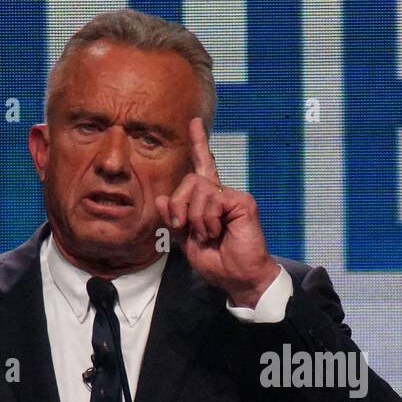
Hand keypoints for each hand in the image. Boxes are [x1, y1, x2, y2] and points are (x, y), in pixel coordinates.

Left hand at [154, 117, 279, 307]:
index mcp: (209, 202)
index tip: (195, 123)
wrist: (239, 278)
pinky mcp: (242, 202)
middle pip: (189, 179)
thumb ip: (174, 221)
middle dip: (178, 205)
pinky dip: (208, 220)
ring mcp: (232, 197)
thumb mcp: (188, 242)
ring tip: (209, 235)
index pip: (203, 167)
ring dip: (195, 219)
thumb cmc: (218, 263)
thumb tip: (160, 199)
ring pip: (198, 189)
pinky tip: (217, 232)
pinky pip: (212, 199)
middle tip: (184, 227)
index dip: (199, 144)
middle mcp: (222, 194)